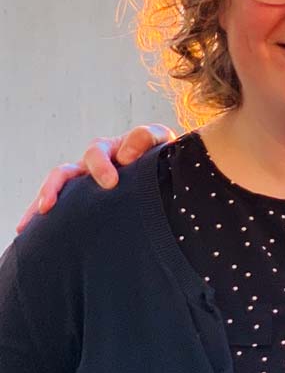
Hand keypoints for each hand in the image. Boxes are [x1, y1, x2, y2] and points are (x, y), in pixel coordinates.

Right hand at [18, 124, 176, 230]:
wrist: (167, 173)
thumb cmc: (160, 154)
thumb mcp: (159, 139)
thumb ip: (145, 137)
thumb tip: (124, 156)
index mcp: (109, 150)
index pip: (95, 153)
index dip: (100, 166)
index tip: (111, 183)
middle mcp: (91, 167)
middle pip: (64, 172)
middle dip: (54, 188)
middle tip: (49, 206)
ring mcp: (86, 186)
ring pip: (57, 192)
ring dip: (41, 204)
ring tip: (28, 223)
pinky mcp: (86, 204)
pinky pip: (63, 210)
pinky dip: (45, 220)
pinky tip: (33, 235)